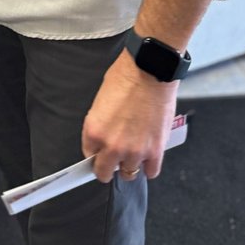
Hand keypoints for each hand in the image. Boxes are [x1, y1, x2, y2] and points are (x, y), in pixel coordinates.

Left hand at [81, 48, 178, 182]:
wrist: (149, 70)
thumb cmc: (125, 77)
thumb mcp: (100, 101)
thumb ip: (100, 125)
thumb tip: (102, 138)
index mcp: (94, 131)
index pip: (89, 156)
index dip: (95, 154)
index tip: (99, 154)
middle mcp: (112, 146)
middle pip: (104, 172)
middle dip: (107, 167)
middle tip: (112, 160)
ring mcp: (134, 151)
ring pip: (128, 174)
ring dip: (130, 165)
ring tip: (133, 151)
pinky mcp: (155, 151)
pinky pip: (151, 172)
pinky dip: (149, 167)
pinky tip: (148, 157)